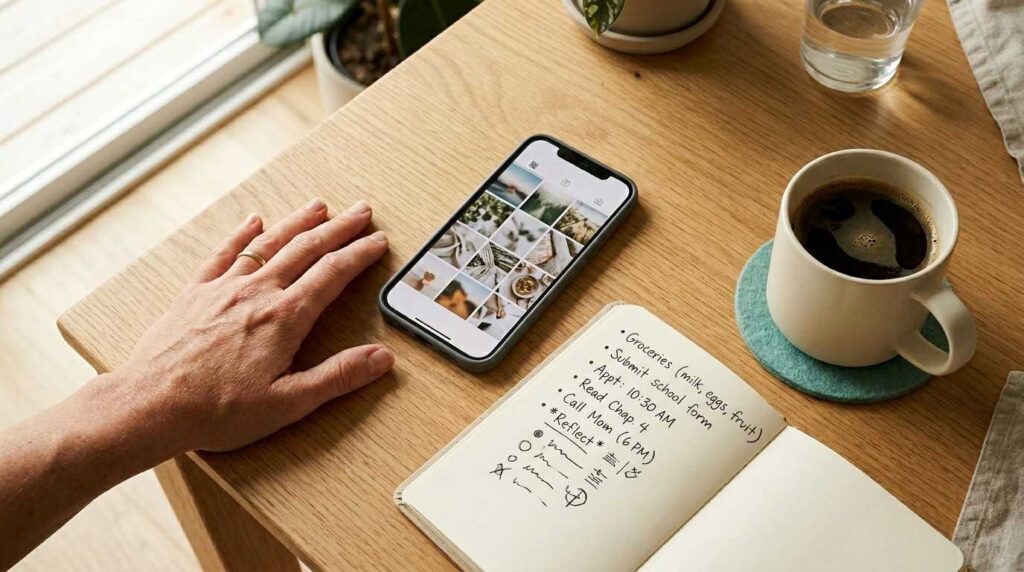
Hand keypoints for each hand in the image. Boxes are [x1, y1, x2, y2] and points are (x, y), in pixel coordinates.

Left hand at [101, 198, 392, 453]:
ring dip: (297, 222)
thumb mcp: (288, 403)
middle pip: (306, 249)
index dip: (359, 254)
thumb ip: (337, 377)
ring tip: (319, 207)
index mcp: (284, 318)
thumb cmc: (216, 411)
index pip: (333, 274)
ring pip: (269, 244)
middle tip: (361, 211)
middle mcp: (256, 293)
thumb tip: (381, 359)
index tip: (378, 242)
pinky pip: (223, 254)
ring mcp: (223, 288)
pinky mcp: (195, 293)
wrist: (148, 406)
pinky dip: (242, 235)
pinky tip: (253, 222)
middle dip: (338, 228)